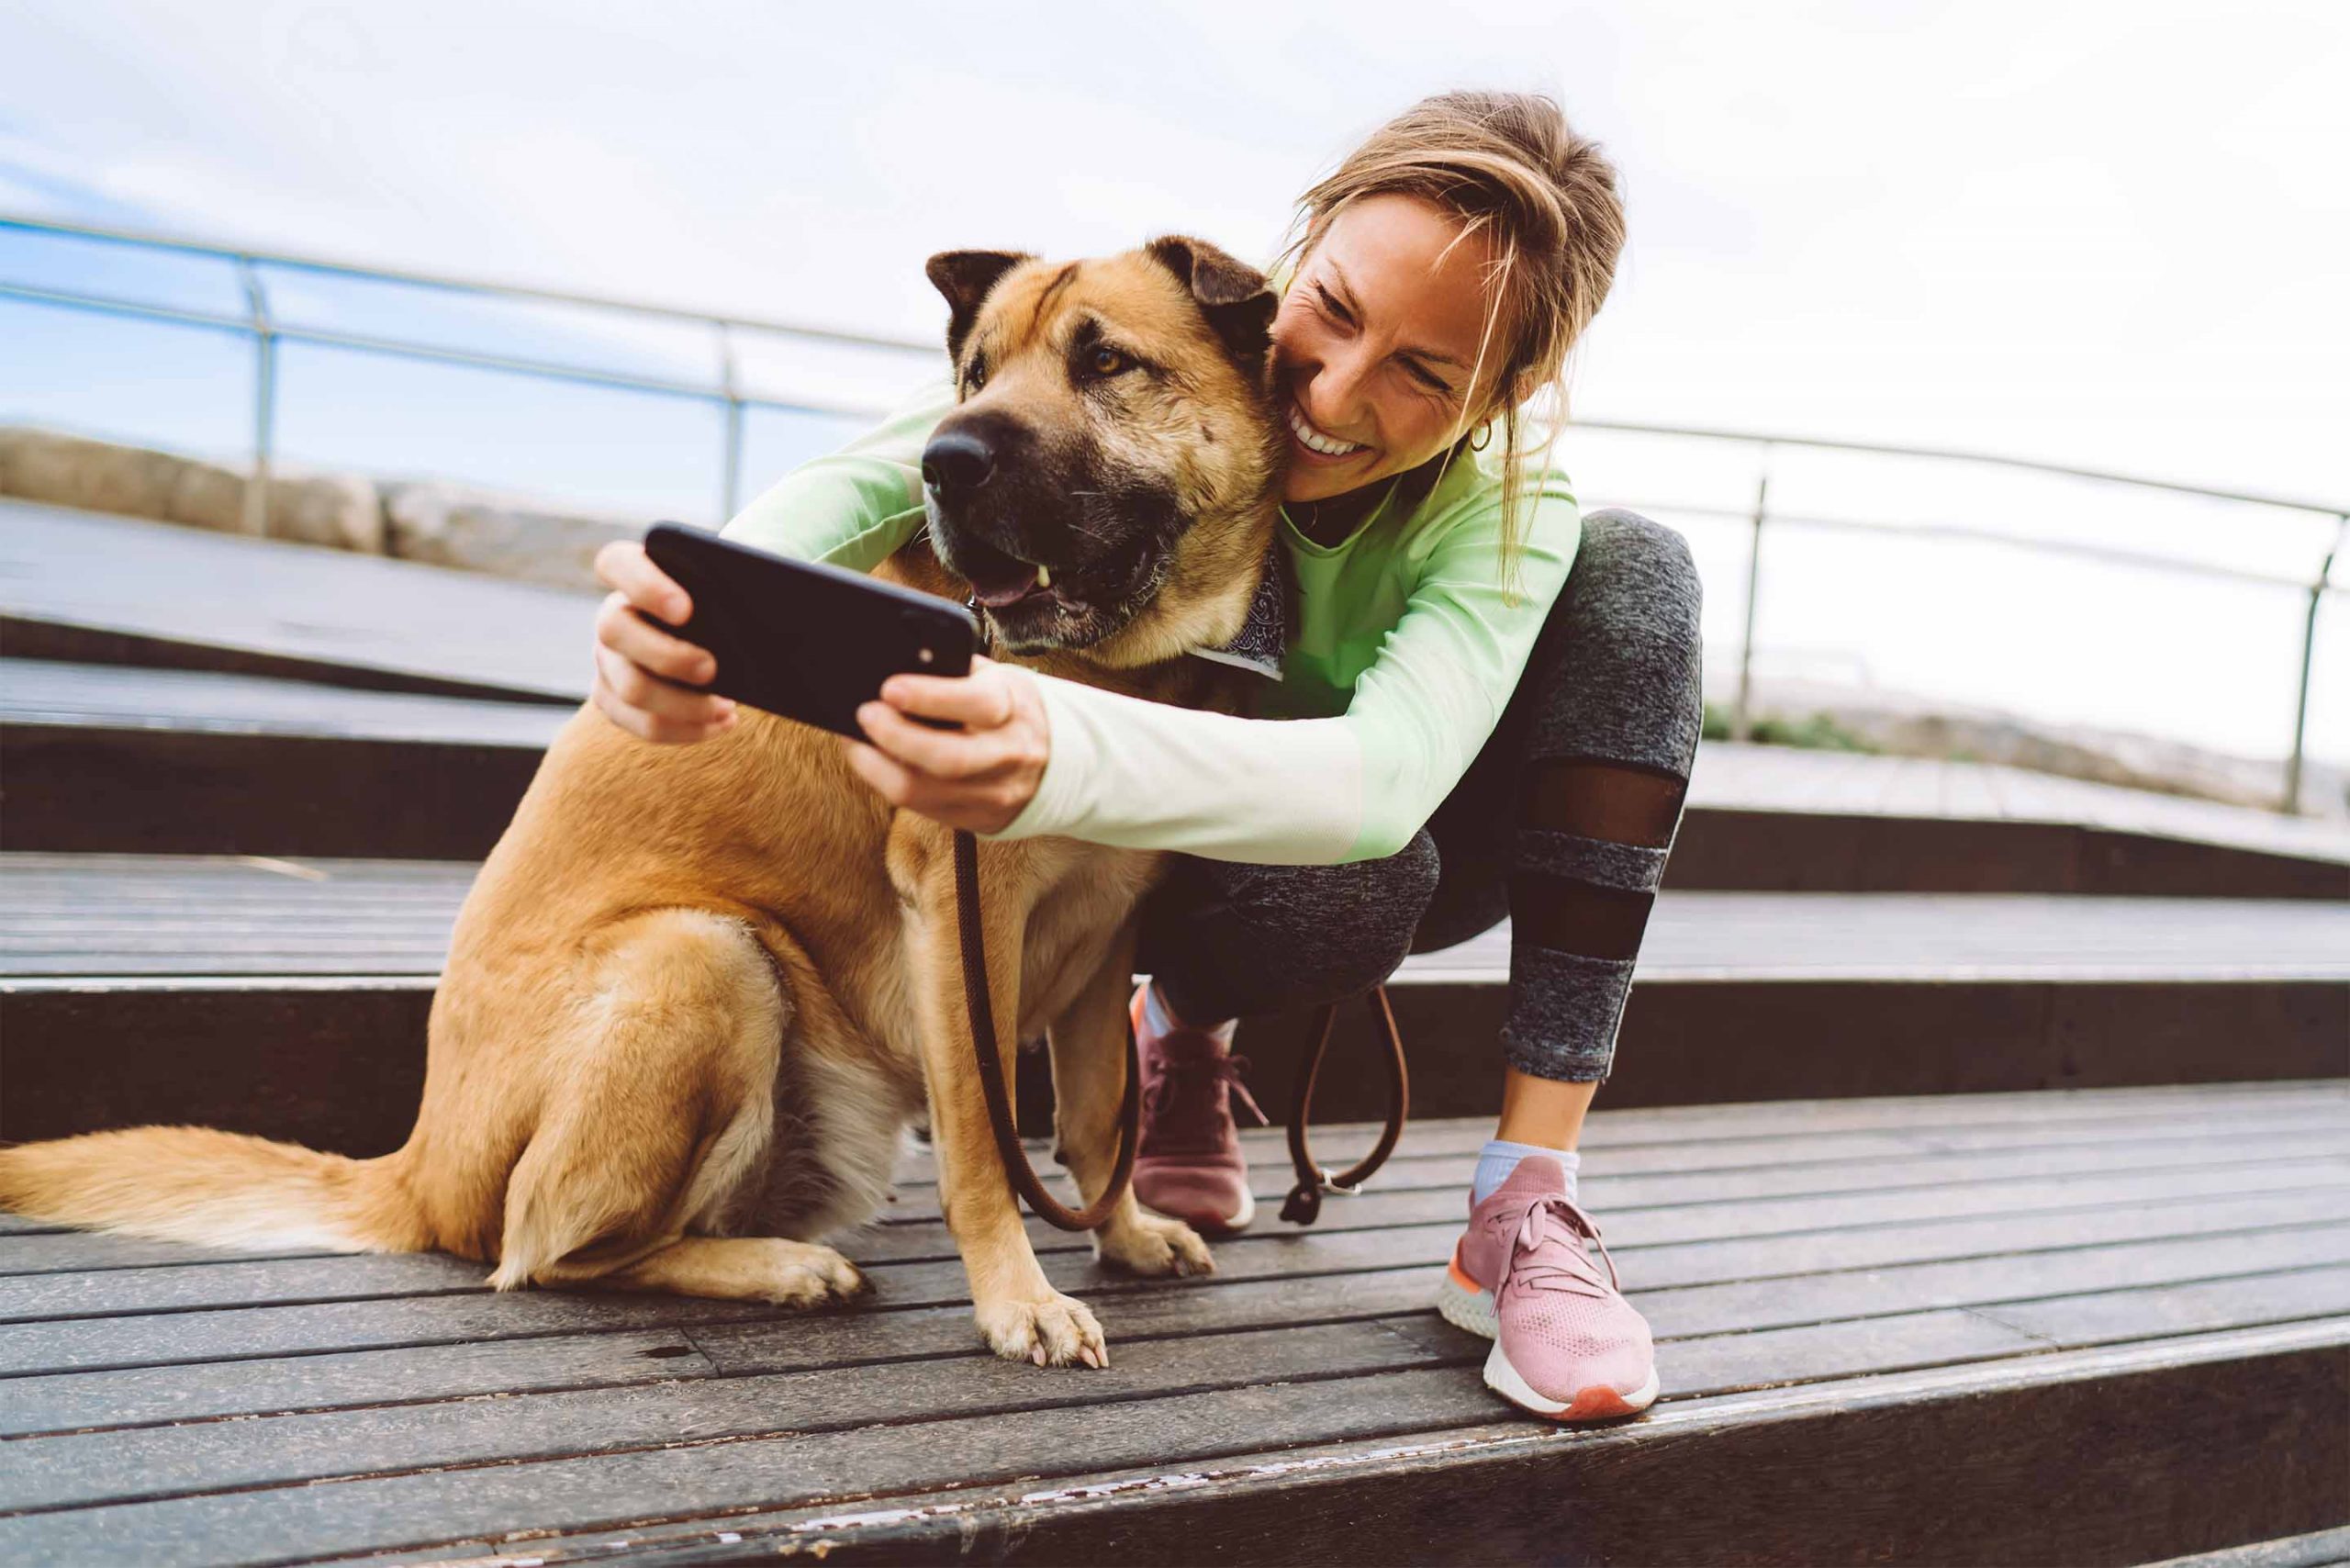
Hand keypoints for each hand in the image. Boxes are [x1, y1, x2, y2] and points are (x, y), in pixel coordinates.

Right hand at [588, 539, 737, 743]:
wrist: (711, 637)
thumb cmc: (721, 606)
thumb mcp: (725, 591)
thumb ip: (734, 589)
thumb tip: (779, 611)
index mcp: (632, 574)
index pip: (616, 564)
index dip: (644, 586)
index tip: (686, 610)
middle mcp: (611, 615)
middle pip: (615, 630)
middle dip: (667, 655)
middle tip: (712, 669)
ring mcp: (607, 660)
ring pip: (630, 688)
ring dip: (683, 704)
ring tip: (725, 706)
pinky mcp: (614, 699)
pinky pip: (643, 724)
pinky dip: (687, 729)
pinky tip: (722, 722)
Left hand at [843, 655, 1048, 832]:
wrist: (1055, 761)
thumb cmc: (1007, 708)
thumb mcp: (995, 679)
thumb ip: (954, 673)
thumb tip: (895, 666)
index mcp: (1014, 709)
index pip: (976, 704)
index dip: (929, 697)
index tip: (889, 687)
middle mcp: (1008, 755)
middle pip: (946, 758)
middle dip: (895, 737)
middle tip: (865, 714)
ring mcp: (993, 793)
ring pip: (922, 791)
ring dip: (878, 766)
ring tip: (857, 740)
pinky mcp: (977, 820)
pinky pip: (920, 808)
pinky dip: (887, 783)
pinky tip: (873, 762)